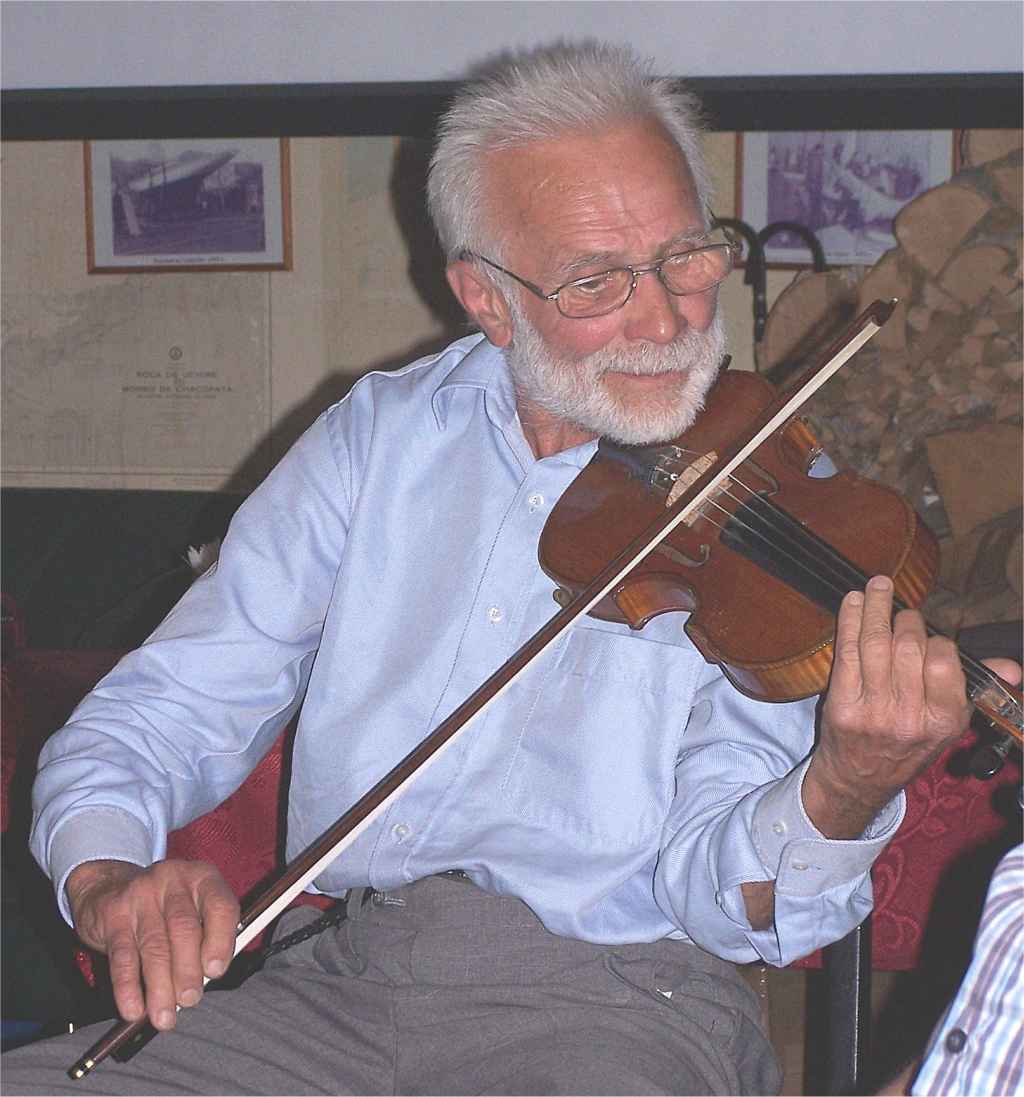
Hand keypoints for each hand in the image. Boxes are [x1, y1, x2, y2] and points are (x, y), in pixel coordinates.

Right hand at [66, 858, 238, 1030]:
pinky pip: (123, 957)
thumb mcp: (192, 906)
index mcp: (203, 878)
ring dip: (160, 987)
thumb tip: (207, 980)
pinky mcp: (113, 915)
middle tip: (190, 999)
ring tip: (164, 1017)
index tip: (216, 972)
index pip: (221, 906)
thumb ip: (205, 936)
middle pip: (184, 929)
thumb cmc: (164, 905)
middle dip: (188, 970)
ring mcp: (141, 895)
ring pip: (154, 946)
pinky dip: (128, 987)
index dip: (221, 940)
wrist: (108, 885)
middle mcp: (173, 881)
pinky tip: (134, 1009)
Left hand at [804, 575, 1020, 838]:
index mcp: (944, 720)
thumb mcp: (949, 724)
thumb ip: (978, 690)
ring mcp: (873, 710)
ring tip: (879, 585)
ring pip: (876, 644)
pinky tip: (854, 600)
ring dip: (877, 607)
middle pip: (908, 647)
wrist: (859, 779)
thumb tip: (1012, 668)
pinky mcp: (841, 704)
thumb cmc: (908, 744)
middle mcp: (909, 716)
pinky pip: (847, 651)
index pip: (944, 660)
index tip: (929, 634)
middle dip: (906, 621)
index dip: (936, 640)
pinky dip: (850, 621)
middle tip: (903, 612)